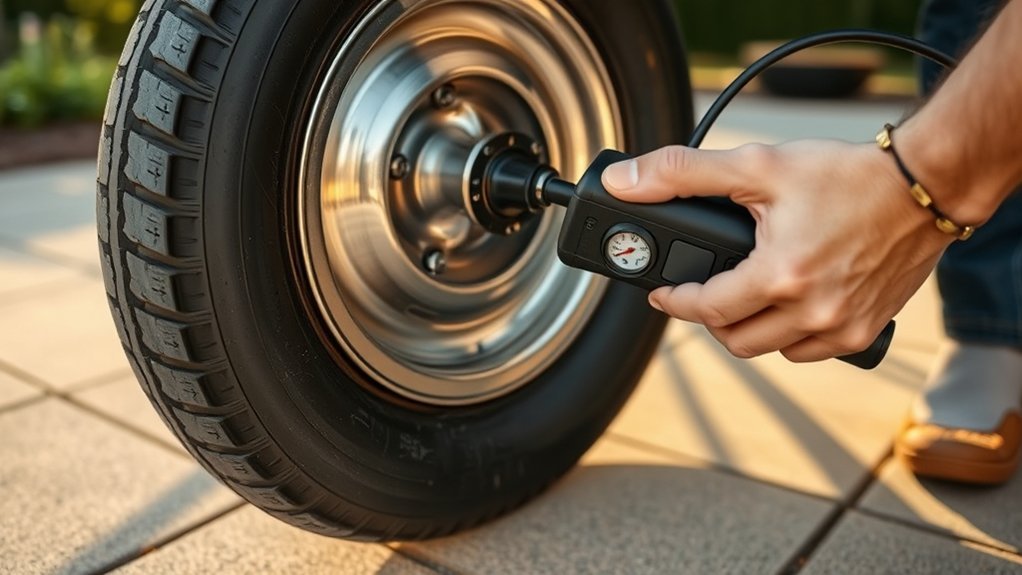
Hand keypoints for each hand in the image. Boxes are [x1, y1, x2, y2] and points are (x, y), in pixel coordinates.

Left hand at [602, 141, 952, 361]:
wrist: (926, 182)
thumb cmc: (847, 173)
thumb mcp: (757, 165)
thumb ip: (682, 173)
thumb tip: (624, 182)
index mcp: (780, 275)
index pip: (705, 309)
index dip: (673, 301)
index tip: (661, 293)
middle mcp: (812, 311)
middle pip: (735, 340)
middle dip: (710, 318)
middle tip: (702, 292)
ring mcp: (842, 327)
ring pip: (773, 350)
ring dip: (751, 329)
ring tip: (745, 297)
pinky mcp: (867, 330)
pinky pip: (813, 352)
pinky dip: (792, 336)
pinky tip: (789, 305)